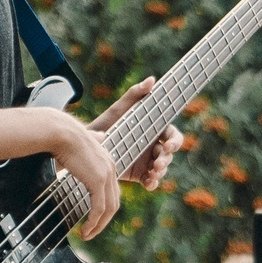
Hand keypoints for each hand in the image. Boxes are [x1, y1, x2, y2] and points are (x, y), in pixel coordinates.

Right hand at [45, 109, 121, 237]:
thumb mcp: (83, 143)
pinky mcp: (98, 181)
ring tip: (87, 235)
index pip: (111, 191)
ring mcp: (107, 175)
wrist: (59, 132)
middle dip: (103, 220)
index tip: (93, 219)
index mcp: (108, 162)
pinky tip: (86, 230)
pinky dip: (94, 221)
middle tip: (91, 232)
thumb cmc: (64, 137)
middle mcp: (111, 169)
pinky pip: (99, 207)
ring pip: (108, 208)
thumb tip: (99, 135)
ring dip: (98, 225)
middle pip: (114, 202)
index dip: (104, 207)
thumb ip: (92, 143)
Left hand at [92, 76, 184, 190]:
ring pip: (162, 168)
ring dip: (161, 171)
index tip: (167, 146)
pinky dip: (153, 182)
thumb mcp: (119, 110)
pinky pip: (151, 180)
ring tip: (153, 172)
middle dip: (167, 159)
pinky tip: (149, 183)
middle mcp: (153, 146)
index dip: (175, 141)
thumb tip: (152, 79)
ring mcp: (147, 161)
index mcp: (154, 130)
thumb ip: (134, 95)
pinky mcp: (139, 174)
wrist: (86, 146)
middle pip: (169, 154)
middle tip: (157, 163)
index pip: (172, 136)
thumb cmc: (105, 124)